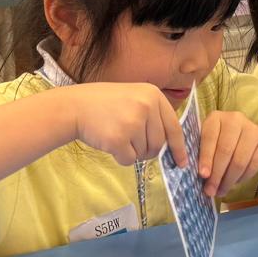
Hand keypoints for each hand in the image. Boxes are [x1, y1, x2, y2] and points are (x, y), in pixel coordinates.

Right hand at [67, 83, 186, 166]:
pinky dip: (121, 157)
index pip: (174, 127)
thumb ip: (153, 116)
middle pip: (159, 143)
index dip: (179, 147)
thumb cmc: (105, 104)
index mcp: (153, 94)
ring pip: (144, 153)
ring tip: (117, 134)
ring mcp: (132, 122)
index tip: (182, 162)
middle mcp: (146, 106)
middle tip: (131, 142)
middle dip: (148, 150)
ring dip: (132, 151)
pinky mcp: (118, 138)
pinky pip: (129, 160)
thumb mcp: (134, 98)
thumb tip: (170, 147)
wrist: (74, 106)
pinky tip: (110, 142)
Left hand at [197, 111, 257, 197]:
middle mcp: (235, 119)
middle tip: (211, 191)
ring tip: (221, 191)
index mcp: (216, 117)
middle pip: (225, 150)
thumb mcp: (209, 142)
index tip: (203, 175)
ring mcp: (253, 129)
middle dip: (217, 174)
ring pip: (239, 160)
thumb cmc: (221, 141)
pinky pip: (253, 165)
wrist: (250, 137)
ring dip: (229, 180)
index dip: (206, 158)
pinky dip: (242, 178)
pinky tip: (234, 183)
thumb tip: (202, 178)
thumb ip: (202, 154)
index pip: (210, 138)